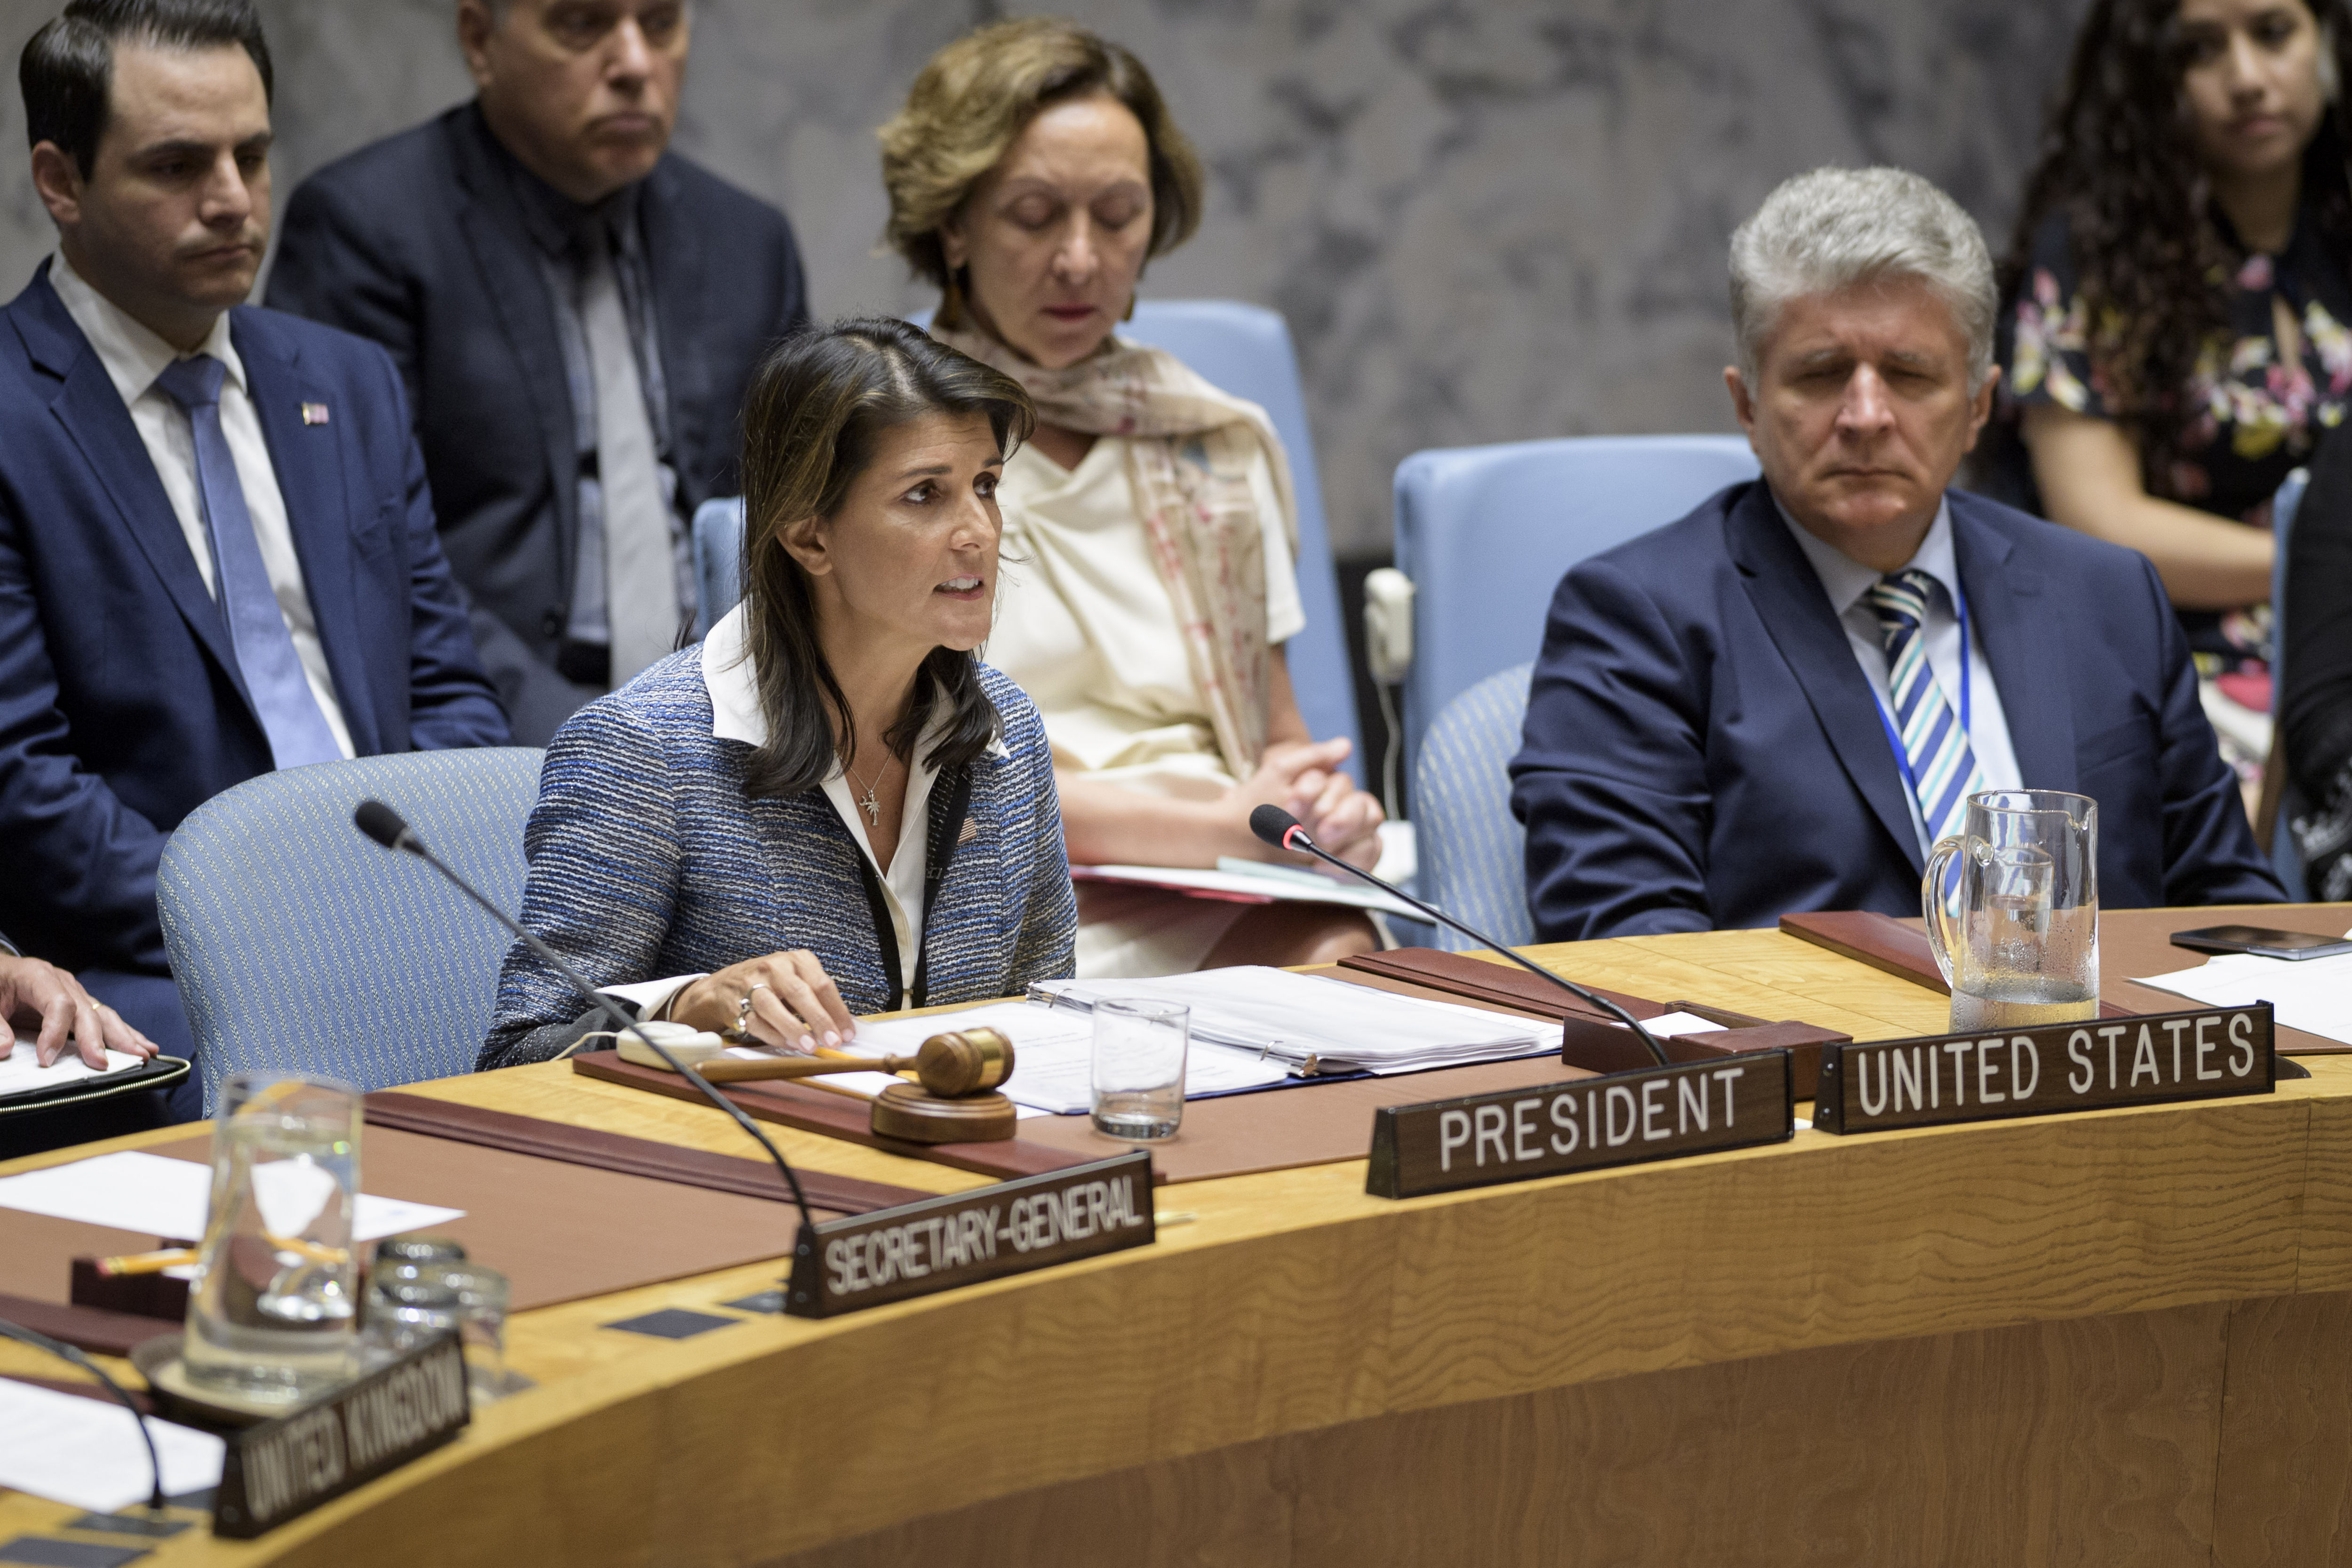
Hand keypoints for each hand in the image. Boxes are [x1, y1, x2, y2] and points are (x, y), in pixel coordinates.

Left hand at [0, 956, 158, 1069]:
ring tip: (142, 1053)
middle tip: (103, 1064)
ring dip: (123, 1036)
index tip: (46, 1060)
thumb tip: (4, 1049)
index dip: (55, 1032)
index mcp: (37, 976)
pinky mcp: (78, 1002)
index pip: (58, 1003)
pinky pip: (103, 1017)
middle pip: (87, 1010)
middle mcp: (61, 981)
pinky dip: (123, 1033)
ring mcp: (73, 991)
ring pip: (102, 1014)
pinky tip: (143, 1045)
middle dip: (98, 1039)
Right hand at [669, 950, 858, 1052]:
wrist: (726, 986)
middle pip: (800, 993)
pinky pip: (757, 1023)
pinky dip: (774, 1035)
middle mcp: (775, 968)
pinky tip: (788, 1044)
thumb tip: (841, 1026)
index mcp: (796, 960)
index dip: (837, 1010)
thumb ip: (817, 997)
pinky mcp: (736, 1004)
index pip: (822, 984)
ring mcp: (753, 985)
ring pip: (774, 1007)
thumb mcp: (796, 978)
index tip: (848, 1032)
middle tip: (833, 1041)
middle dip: (819, 1019)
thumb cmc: (771, 983)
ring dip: (794, 1029)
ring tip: (810, 1046)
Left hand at [1233, 738, 1385, 870]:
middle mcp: (1343, 805)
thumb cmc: (1260, 802)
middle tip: (1319, 832)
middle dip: (1340, 818)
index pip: (1340, 783)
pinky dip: (1354, 859)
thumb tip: (1345, 746)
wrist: (1241, 836)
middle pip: (1360, 806)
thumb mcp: (1279, 774)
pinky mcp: (1349, 854)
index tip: (1292, 804)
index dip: (1315, 792)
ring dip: (1348, 836)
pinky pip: (1371, 853)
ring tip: (1321, 847)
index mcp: (1330, 784)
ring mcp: (1349, 830)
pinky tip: (1324, 866)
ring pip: (1370, 825)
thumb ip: (1313, 757)